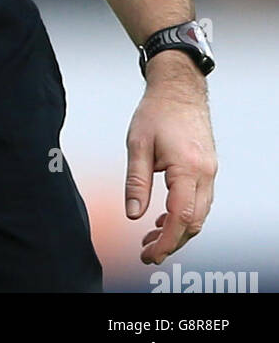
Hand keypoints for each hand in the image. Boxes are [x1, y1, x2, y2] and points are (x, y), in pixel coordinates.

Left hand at [125, 56, 217, 264]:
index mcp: (187, 167)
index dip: (166, 241)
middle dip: (172, 242)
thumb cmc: (156, 112)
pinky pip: (200, 201)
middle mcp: (205, 173)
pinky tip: (164, 218)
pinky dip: (184, 215)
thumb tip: (133, 214)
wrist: (179, 88)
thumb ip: (136, 182)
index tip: (149, 254)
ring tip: (151, 238)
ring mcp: (210, 171)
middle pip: (194, 222)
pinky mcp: (208, 169)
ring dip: (178, 230)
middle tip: (147, 252)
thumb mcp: (137, 145)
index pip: (181, 217)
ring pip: (199, 214)